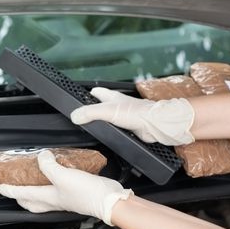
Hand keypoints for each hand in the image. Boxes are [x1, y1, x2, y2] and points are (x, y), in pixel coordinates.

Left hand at [0, 150, 131, 224]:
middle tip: (15, 190)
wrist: (109, 200)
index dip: (10, 190)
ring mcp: (65, 199)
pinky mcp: (76, 194)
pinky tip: (57, 176)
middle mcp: (55, 201)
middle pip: (32, 203)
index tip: (1, 187)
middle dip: (21, 198)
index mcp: (48, 197)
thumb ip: (49, 165)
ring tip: (32, 183)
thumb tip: (42, 156)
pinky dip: (52, 185)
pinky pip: (58, 191)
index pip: (23, 194)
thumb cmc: (86, 193)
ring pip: (44, 199)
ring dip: (35, 193)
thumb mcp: (63, 175)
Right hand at [70, 87, 194, 145]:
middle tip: (83, 115)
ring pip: (109, 117)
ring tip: (92, 126)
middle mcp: (118, 105)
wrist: (155, 125)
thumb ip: (89, 113)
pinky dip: (112, 132)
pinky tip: (108, 135)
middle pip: (102, 105)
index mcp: (112, 97)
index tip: (78, 100)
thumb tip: (74, 116)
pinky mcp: (129, 127)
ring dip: (103, 121)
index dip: (86, 95)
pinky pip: (116, 129)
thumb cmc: (137, 113)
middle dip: (93, 109)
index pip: (96, 92)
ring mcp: (124, 116)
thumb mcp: (107, 111)